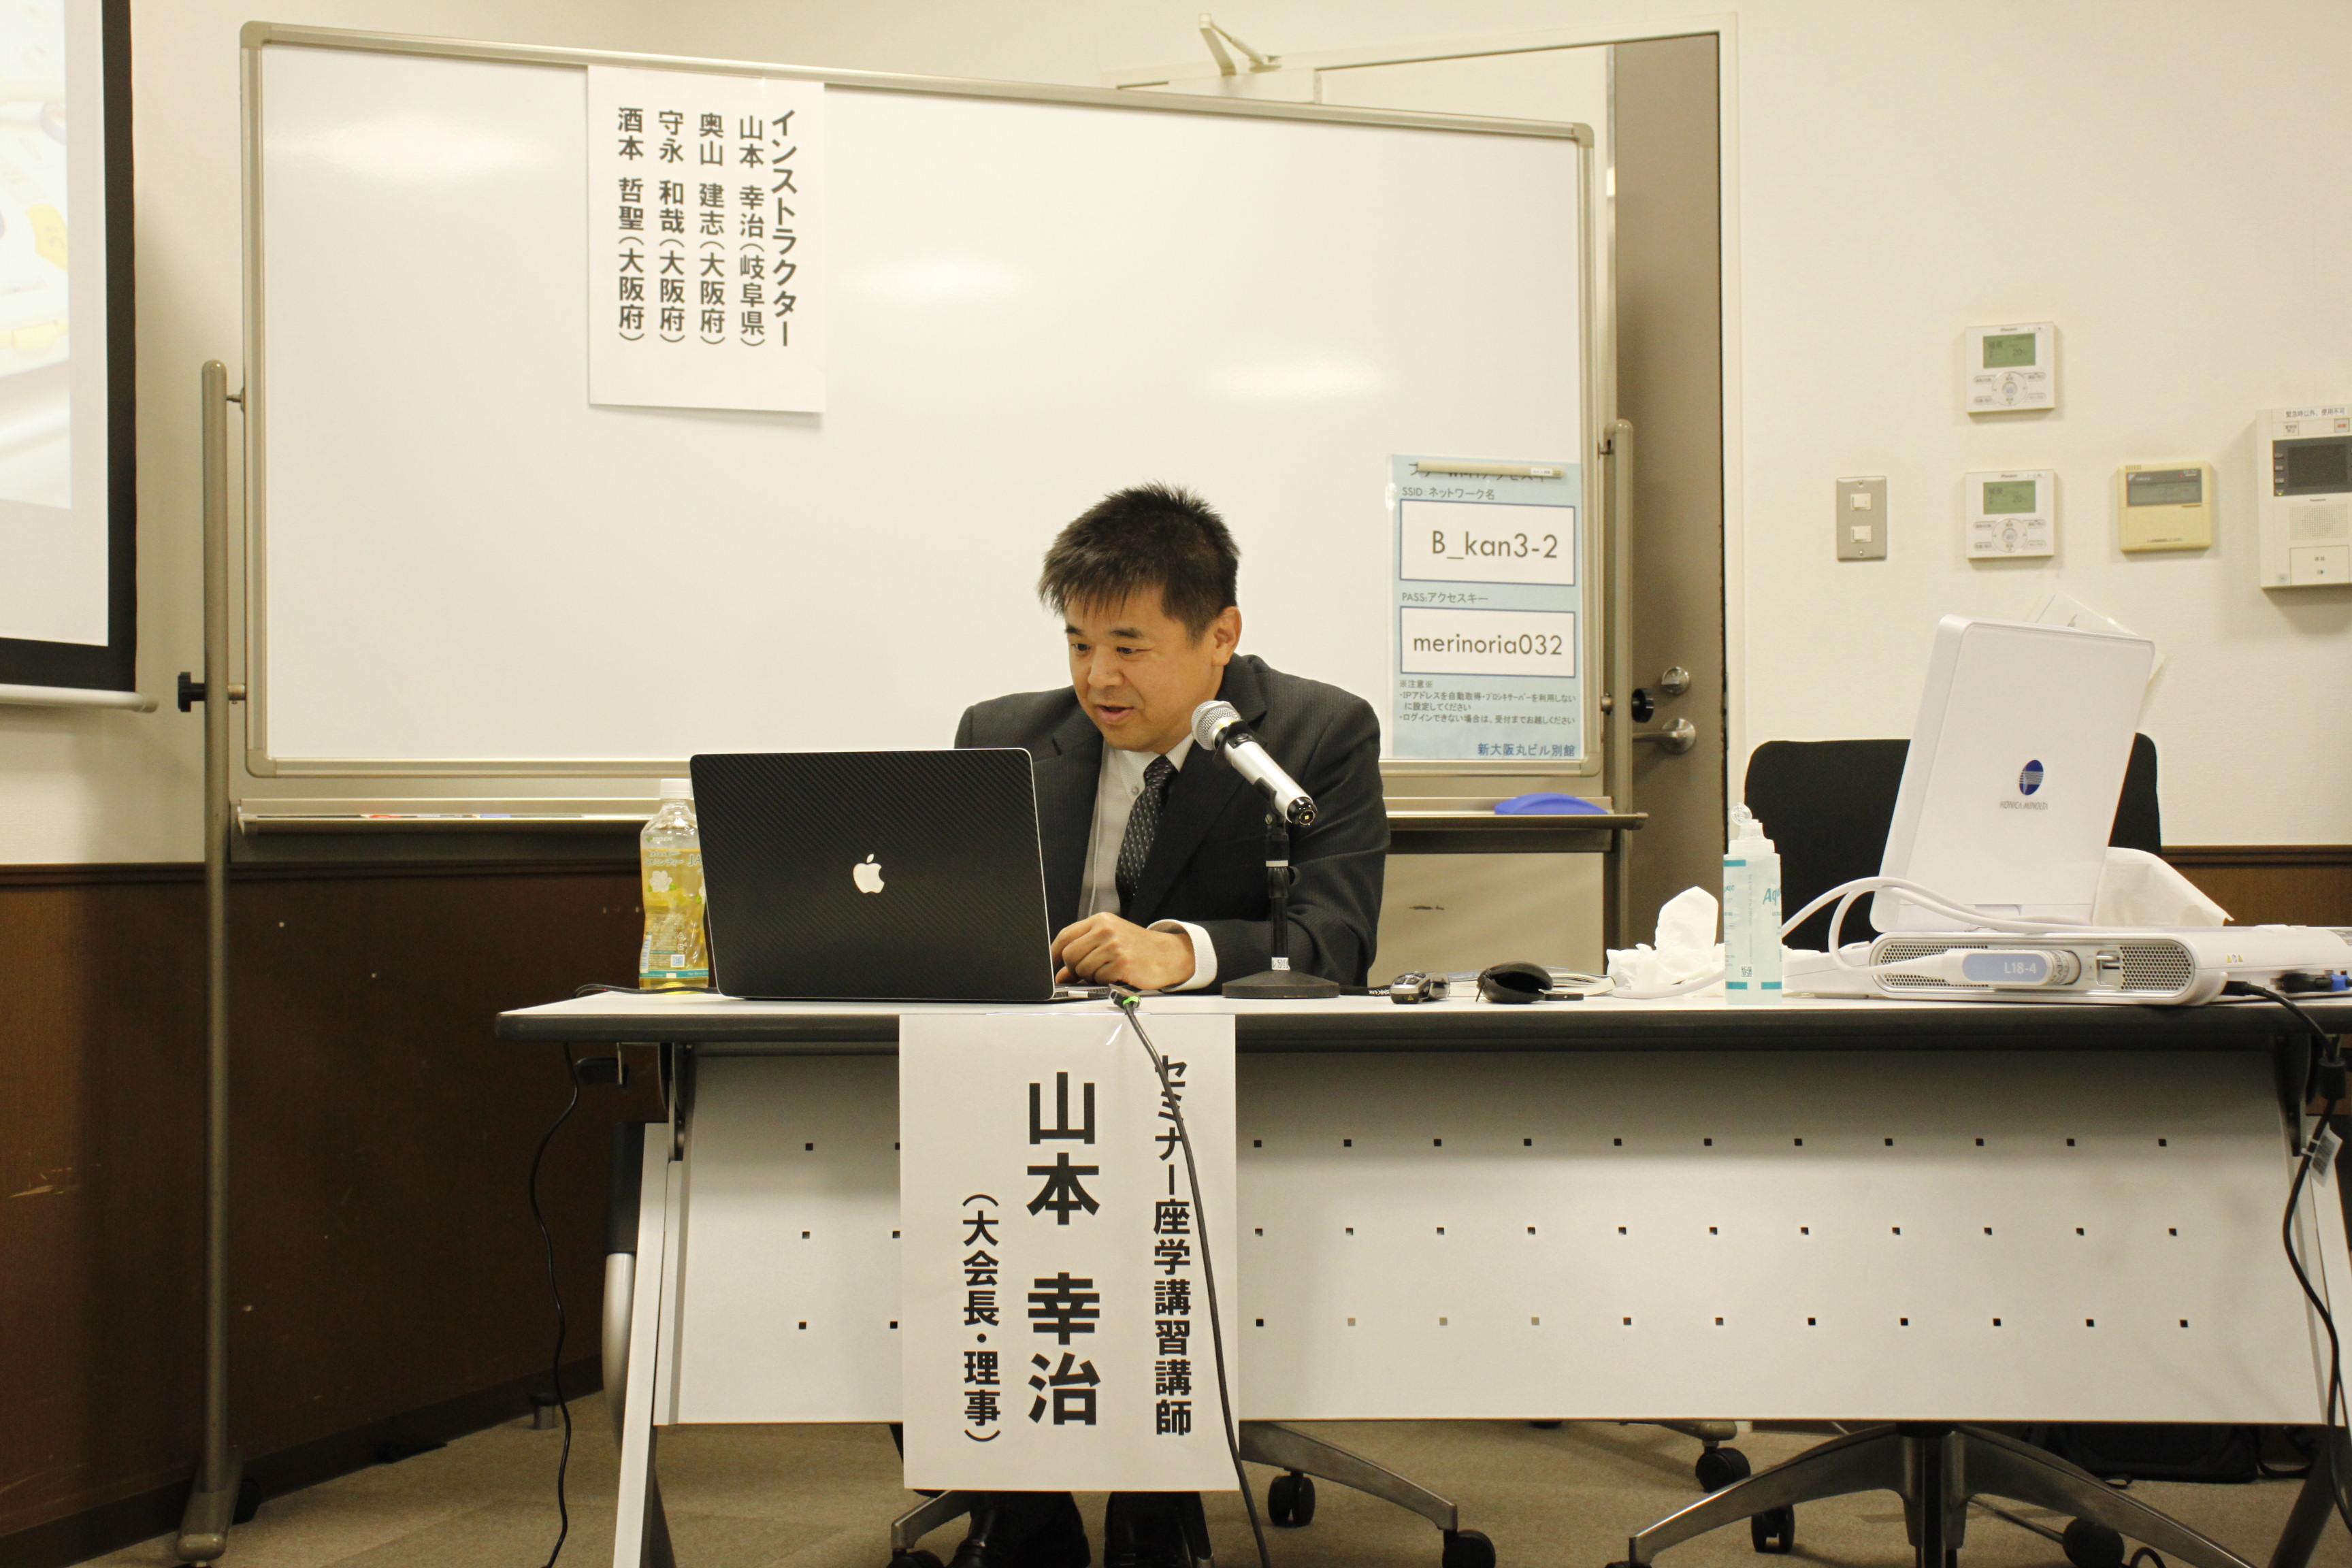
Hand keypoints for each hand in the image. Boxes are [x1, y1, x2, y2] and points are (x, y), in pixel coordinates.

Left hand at [1052, 913, 1195, 990]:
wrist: (1167, 954)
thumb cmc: (1137, 948)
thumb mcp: (1110, 941)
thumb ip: (1084, 952)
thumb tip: (1060, 976)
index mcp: (1100, 921)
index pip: (1065, 936)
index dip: (1054, 953)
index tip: (1052, 964)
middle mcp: (1106, 930)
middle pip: (1070, 955)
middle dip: (1074, 969)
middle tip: (1088, 972)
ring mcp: (1114, 946)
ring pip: (1082, 969)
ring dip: (1091, 977)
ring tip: (1107, 971)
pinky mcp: (1121, 963)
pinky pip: (1098, 979)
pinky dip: (1104, 982)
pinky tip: (1117, 975)